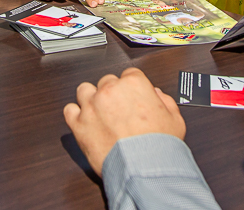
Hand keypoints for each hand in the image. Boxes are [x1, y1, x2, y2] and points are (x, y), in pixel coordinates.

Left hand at [63, 68, 185, 174]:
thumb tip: (157, 95)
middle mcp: (110, 90)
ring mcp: (92, 105)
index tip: (132, 98)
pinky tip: (84, 122)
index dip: (131, 88)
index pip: (129, 74)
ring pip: (84, 90)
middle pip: (106, 81)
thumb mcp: (175, 119)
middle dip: (112, 94)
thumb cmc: (159, 146)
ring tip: (98, 112)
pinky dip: (75, 115)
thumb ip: (165, 101)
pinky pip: (69, 110)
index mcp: (133, 84)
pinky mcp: (78, 124)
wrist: (143, 168)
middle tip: (118, 110)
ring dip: (90, 99)